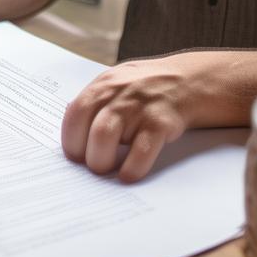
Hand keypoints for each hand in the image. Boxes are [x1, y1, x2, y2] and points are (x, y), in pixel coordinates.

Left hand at [61, 57, 199, 182]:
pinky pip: (140, 151)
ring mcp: (139, 108)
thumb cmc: (145, 87)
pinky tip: (128, 175)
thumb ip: (94, 100)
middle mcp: (118, 94)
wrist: (188, 81)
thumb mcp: (116, 82)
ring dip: (102, 161)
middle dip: (86, 155)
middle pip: (87, 127)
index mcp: (103, 85)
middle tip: (93, 165)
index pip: (74, 113)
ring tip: (107, 169)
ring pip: (105, 137)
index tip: (74, 155)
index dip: (70, 138)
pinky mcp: (161, 124)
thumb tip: (68, 120)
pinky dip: (131, 168)